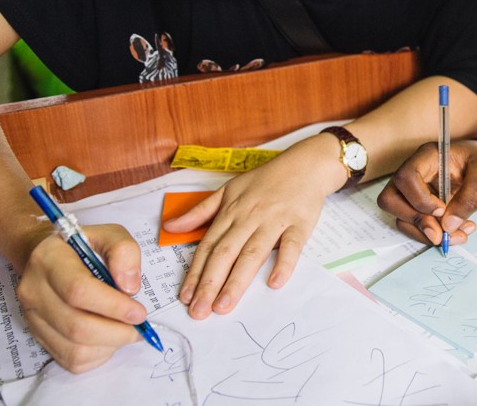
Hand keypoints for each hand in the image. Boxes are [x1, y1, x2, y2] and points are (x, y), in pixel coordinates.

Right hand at [14, 223, 145, 372]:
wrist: (45, 257)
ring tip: (126, 331)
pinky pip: (71, 360)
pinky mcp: (38, 336)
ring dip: (109, 346)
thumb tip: (130, 288)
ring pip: (74, 350)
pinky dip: (98, 355)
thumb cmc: (82, 247)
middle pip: (76, 327)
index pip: (78, 291)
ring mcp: (32, 318)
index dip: (113, 306)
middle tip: (138, 327)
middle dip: (116, 332)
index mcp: (49, 259)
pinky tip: (108, 338)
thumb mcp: (108, 234)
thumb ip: (124, 251)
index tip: (139, 312)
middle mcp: (34, 291)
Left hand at [163, 136, 337, 318]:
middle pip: (226, 253)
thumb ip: (199, 211)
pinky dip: (283, 264)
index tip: (185, 297)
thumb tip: (170, 227)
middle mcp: (249, 217)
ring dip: (237, 281)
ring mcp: (275, 221)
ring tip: (224, 306)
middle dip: (210, 284)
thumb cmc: (266, 180)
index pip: (208, 246)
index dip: (195, 272)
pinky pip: (291, 246)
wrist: (306, 165)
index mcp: (230, 211)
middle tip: (200, 312)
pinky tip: (274, 283)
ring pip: (252, 253)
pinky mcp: (300, 224)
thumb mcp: (228, 190)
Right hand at [378, 136, 476, 245]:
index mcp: (429, 157)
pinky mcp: (428, 209)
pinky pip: (419, 227)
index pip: (405, 177)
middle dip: (415, 221)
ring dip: (428, 234)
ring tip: (461, 234)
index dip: (418, 199)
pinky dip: (436, 236)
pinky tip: (461, 232)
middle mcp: (419, 174)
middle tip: (441, 234)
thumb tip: (448, 225)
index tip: (442, 211)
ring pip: (404, 218)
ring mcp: (421, 193)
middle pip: (392, 200)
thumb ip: (469, 197)